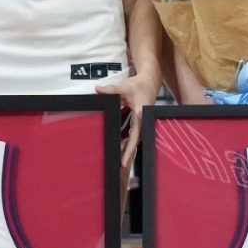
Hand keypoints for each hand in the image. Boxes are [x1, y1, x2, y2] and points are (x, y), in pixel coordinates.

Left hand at [97, 69, 161, 188]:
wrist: (150, 81)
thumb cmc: (139, 85)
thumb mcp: (124, 86)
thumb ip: (111, 90)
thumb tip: (97, 90)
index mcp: (141, 114)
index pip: (135, 136)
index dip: (129, 149)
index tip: (124, 161)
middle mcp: (143, 121)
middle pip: (135, 141)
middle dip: (128, 153)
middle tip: (119, 166)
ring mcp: (142, 122)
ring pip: (135, 139)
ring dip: (127, 149)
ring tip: (119, 160)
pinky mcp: (140, 122)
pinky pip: (134, 135)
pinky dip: (128, 142)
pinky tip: (120, 147)